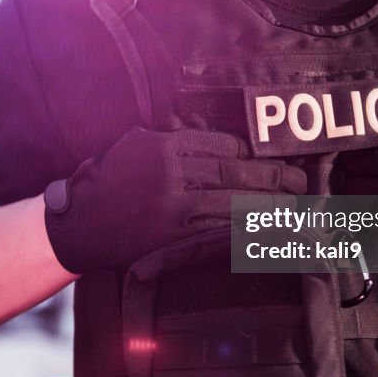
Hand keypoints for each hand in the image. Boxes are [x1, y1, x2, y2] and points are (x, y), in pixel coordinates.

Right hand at [43, 127, 307, 272]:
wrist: (77, 224)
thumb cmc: (106, 180)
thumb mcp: (134, 144)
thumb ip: (171, 140)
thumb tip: (217, 144)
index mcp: (164, 146)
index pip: (221, 146)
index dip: (251, 154)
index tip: (269, 159)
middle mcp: (171, 174)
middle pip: (234, 173)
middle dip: (272, 177)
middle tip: (300, 181)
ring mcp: (173, 207)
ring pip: (232, 204)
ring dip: (269, 206)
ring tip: (295, 206)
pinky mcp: (172, 237)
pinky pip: (218, 232)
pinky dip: (247, 231)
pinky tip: (268, 231)